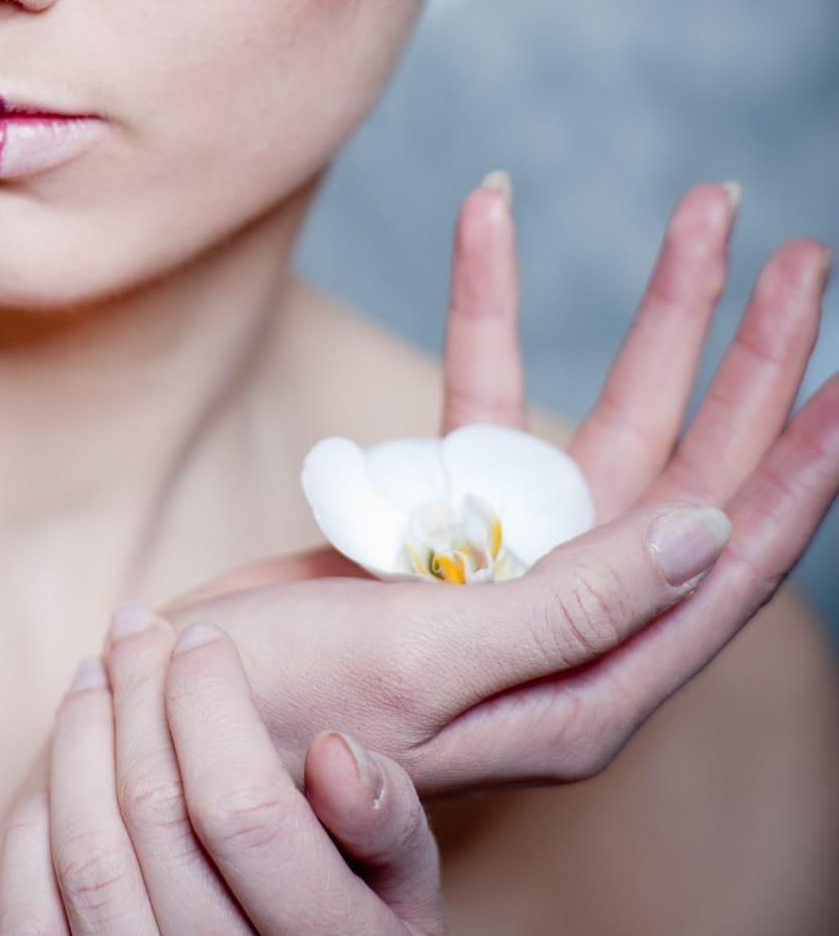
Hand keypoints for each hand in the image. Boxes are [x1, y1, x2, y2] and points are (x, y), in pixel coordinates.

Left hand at [0, 612, 450, 935]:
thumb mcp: (409, 907)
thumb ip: (388, 825)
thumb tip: (330, 749)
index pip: (247, 811)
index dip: (212, 704)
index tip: (202, 638)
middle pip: (159, 826)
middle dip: (140, 700)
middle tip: (134, 630)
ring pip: (90, 872)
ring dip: (78, 749)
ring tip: (94, 677)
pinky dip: (30, 842)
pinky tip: (59, 776)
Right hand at [161, 182, 836, 793]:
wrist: (160, 719)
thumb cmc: (280, 722)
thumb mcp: (431, 666)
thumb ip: (574, 605)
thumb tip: (706, 532)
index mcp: (591, 681)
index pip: (731, 563)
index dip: (802, 471)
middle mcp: (571, 619)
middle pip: (690, 470)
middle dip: (751, 361)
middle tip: (803, 257)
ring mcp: (508, 563)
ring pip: (606, 421)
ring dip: (656, 318)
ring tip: (706, 213)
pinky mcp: (439, 520)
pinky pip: (480, 396)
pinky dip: (487, 305)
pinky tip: (489, 216)